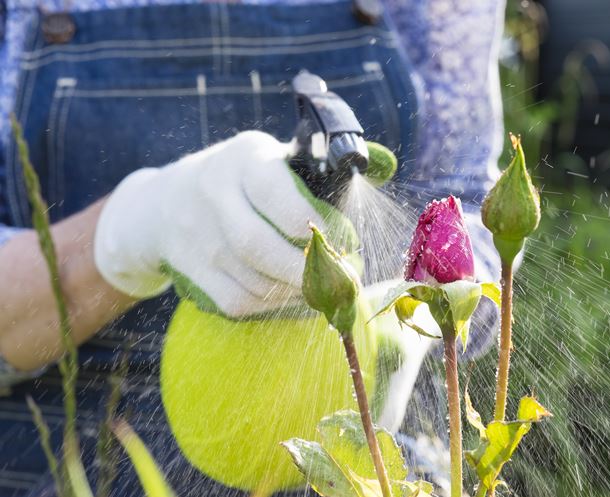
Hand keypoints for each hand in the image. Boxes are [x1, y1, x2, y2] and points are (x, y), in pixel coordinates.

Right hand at [94, 131, 355, 317]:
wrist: (162, 203)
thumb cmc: (241, 180)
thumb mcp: (272, 158)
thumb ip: (319, 169)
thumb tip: (385, 166)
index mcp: (244, 160)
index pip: (282, 200)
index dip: (320, 229)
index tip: (345, 241)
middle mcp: (212, 194)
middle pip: (260, 247)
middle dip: (308, 271)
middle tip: (340, 278)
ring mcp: (196, 237)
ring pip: (252, 280)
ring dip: (295, 292)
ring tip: (321, 287)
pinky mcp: (190, 271)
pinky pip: (238, 301)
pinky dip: (271, 305)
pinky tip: (290, 294)